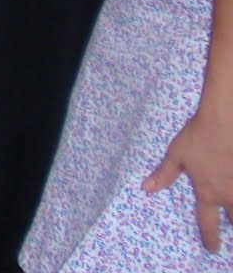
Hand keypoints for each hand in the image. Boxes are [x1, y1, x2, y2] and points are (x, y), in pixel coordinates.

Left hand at [144, 106, 232, 251]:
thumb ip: (163, 174)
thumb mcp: (176, 154)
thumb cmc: (197, 136)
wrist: (224, 120)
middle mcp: (228, 194)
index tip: (212, 248)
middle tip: (230, 225)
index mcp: (207, 192)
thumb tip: (146, 188)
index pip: (208, 223)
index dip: (210, 238)